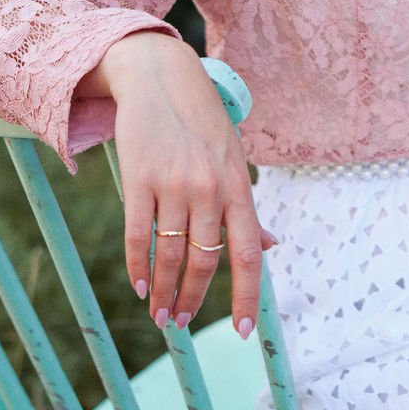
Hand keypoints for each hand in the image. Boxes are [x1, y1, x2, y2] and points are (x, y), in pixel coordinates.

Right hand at [76, 33, 275, 335]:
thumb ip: (248, 208)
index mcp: (238, 188)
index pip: (248, 255)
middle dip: (193, 300)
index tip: (242, 332)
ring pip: (169, 256)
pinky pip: (137, 235)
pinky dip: (137, 267)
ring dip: (164, 292)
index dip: (246, 298)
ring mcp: (173, 184)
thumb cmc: (204, 123)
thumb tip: (271, 247)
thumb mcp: (235, 160)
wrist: (161, 77)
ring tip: (160, 314)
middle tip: (182, 323)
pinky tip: (139, 286)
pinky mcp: (139, 179)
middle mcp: (209, 189)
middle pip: (204, 262)